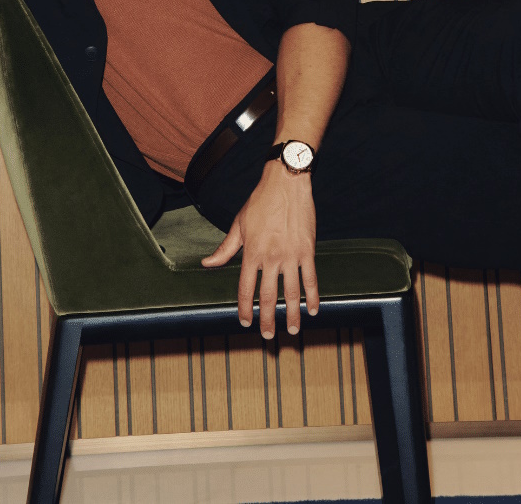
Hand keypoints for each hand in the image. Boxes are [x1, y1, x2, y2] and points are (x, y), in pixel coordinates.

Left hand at [201, 161, 319, 337]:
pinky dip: (313, 296)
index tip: (245, 322)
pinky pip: (311, 278)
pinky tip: (314, 310)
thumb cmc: (260, 202)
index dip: (244, 308)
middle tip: (268, 336)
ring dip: (293, 314)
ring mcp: (291, 255)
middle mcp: (271, 258)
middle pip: (269, 296)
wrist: (286, 184)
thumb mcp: (238, 224)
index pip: (245, 288)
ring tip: (293, 330)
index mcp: (251, 253)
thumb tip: (207, 264)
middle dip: (268, 319)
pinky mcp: (307, 250)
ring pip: (292, 292)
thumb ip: (225, 249)